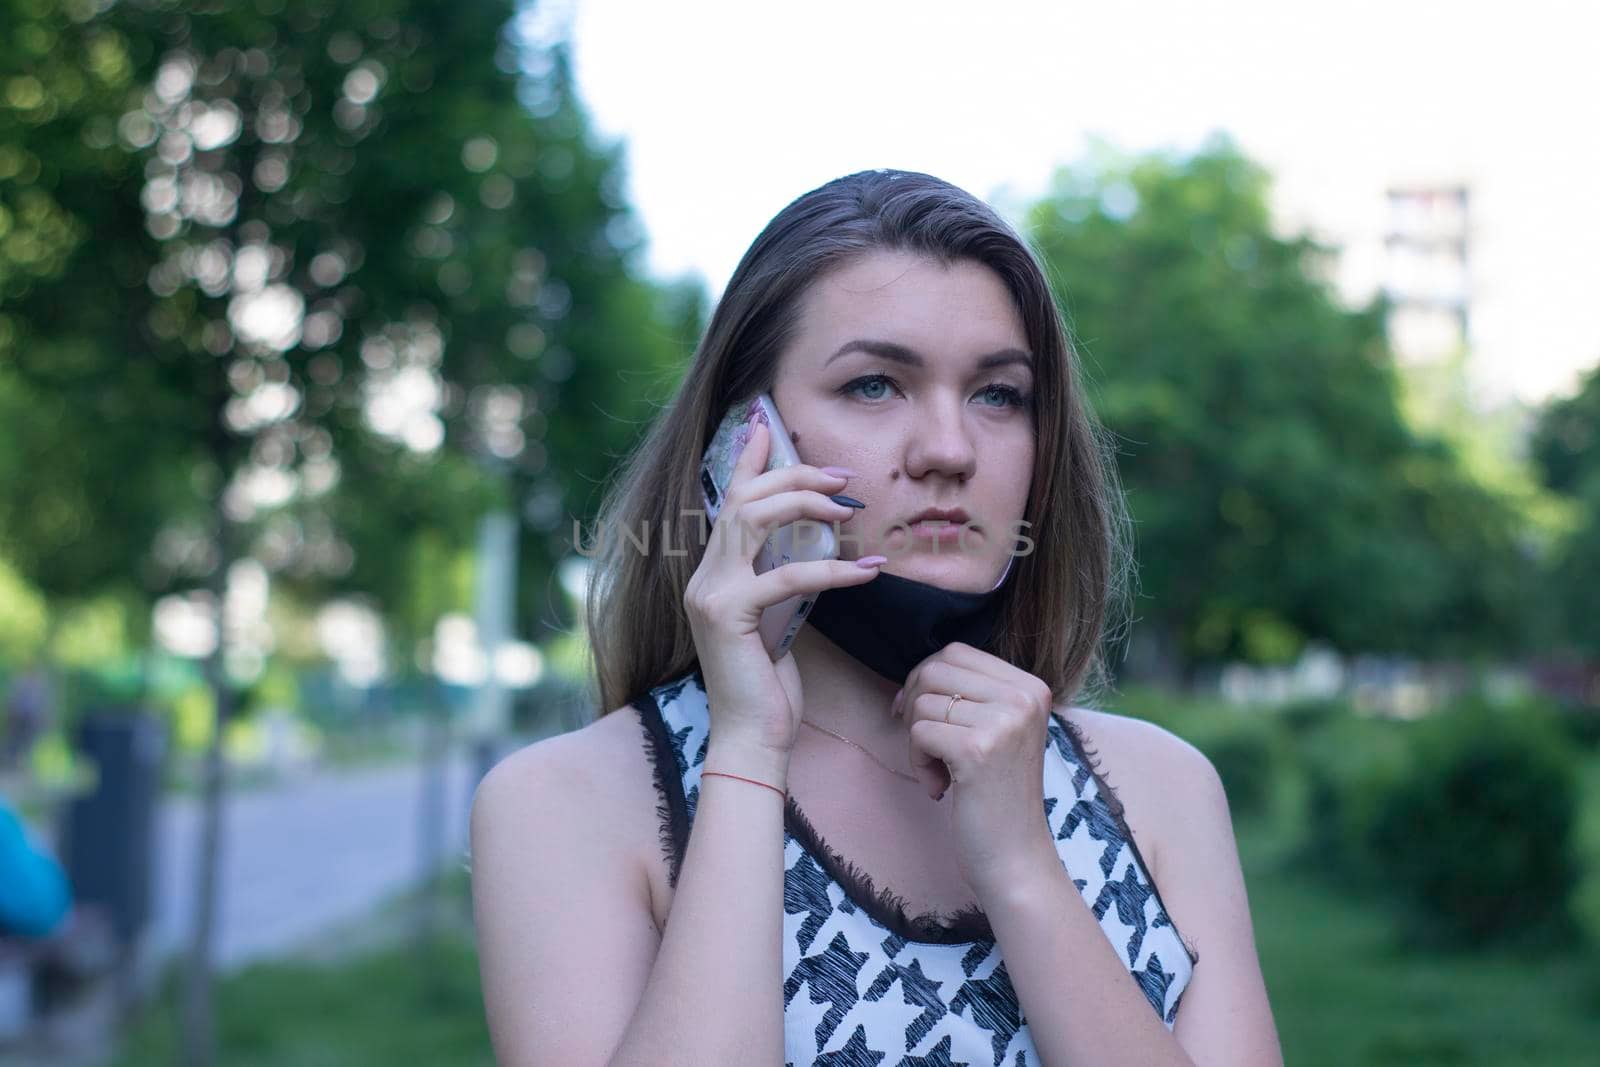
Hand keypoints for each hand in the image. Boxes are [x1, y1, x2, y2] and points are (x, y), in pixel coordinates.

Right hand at [685, 418, 885, 758]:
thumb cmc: (767, 685)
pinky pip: (787, 577)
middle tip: (842, 477)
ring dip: (805, 505)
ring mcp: (710, 593)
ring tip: (850, 509)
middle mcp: (704, 576)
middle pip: (744, 499)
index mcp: (713, 573)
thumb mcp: (776, 620)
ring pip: (753, 520)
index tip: (766, 424)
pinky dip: (832, 570)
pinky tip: (867, 572)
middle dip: (793, 477)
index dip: (747, 460)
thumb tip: (811, 546)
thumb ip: (779, 580)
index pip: (728, 501)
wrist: (751, 738)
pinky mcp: (729, 615)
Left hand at [891, 642, 1059, 896]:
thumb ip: (968, 695)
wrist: (1016, 858)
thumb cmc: (996, 796)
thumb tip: (911, 676)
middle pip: (935, 669)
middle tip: (926, 748)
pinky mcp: (977, 749)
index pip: (956, 652)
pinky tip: (940, 788)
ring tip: (941, 774)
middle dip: (915, 707)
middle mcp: (1024, 697)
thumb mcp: (996, 731)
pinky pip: (918, 732)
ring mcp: (1004, 721)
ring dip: (917, 742)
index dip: (926, 681)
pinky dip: (918, 763)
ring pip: (922, 702)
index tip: (922, 720)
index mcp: (1032, 687)